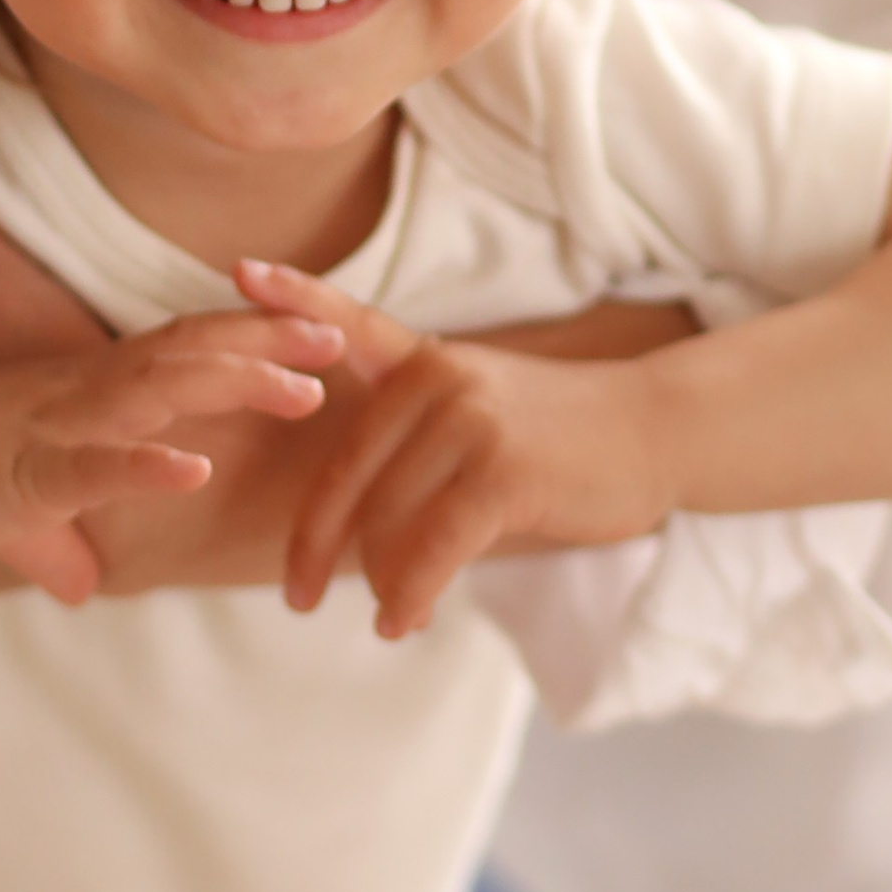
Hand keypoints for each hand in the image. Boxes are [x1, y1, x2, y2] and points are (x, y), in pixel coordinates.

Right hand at [0, 307, 346, 604]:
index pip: (181, 350)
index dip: (249, 338)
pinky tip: (192, 470)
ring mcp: (53, 426)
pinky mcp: (21, 470)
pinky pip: (91, 464)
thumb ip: (52, 541)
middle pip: (190, 352)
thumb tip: (81, 585)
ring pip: (158, 390)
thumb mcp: (6, 512)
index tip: (318, 334)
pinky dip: (145, 465)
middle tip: (344, 335)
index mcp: (83, 394)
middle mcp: (80, 394)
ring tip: (303, 389)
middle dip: (268, 343)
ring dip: (232, 385)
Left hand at [243, 262, 670, 641]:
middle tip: (295, 595)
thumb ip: (417, 430)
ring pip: (385, 521)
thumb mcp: (482, 403)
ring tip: (387, 614)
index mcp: (424, 361)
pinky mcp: (501, 474)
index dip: (293, 295)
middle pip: (348, 474)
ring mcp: (470, 423)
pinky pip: (429, 549)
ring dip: (380, 581)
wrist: (652, 432)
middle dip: (317, 544)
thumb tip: (356, 522)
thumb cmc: (560, 435)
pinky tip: (403, 622)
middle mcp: (438, 380)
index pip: (348, 324)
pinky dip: (409, 595)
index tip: (239, 268)